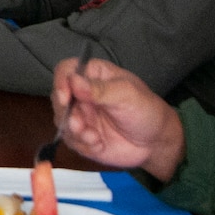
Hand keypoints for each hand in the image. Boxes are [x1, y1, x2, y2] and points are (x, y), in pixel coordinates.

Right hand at [51, 56, 184, 181]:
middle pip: (58, 97)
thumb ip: (99, 89)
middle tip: (79, 123)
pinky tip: (98, 144)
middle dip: (65, 112)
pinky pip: (71, 140)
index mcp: (93, 76)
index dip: (60, 81)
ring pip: (61, 121)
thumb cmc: (146, 110)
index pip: (66, 70)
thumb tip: (73, 81)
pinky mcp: (83, 137)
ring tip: (92, 136)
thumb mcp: (126, 95)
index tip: (65, 97)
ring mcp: (82, 116)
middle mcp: (83, 95)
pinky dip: (82, 144)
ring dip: (73, 131)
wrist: (157, 143)